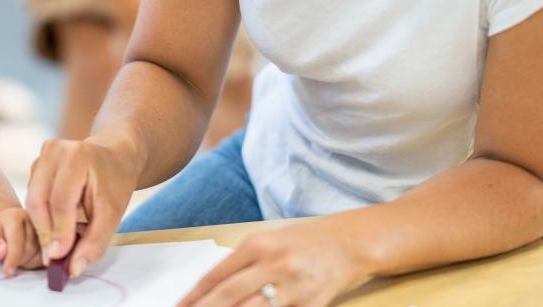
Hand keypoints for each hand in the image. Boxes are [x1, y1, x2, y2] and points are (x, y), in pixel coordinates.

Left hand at [0, 207, 42, 275]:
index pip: (16, 240)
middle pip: (30, 248)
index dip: (12, 257)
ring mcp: (45, 229)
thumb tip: (2, 252)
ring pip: (40, 254)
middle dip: (18, 260)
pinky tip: (28, 257)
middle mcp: (33, 220)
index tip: (7, 270)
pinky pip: (46, 257)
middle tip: (8, 260)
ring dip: (27, 262)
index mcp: (15, 216)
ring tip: (17, 256)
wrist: (8, 224)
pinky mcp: (51, 239)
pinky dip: (36, 262)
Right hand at [25, 136, 140, 277]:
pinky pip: (32, 196)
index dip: (58, 232)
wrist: (114, 155)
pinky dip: (41, 215)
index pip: (60, 201)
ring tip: (57, 243)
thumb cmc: (115, 181)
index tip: (58, 257)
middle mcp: (54, 150)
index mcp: (76, 156)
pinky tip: (56, 225)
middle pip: (39, 201)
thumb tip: (73, 268)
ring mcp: (43, 155)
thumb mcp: (113, 212)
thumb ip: (95, 241)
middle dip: (45, 232)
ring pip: (32, 200)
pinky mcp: (37, 164)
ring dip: (42, 226)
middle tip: (53, 257)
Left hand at [178, 219, 368, 306]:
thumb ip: (240, 264)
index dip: (194, 297)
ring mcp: (294, 287)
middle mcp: (274, 264)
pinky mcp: (313, 304)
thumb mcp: (267, 242)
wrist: (348, 242)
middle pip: (229, 295)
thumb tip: (207, 291)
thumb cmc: (302, 242)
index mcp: (258, 245)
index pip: (217, 276)